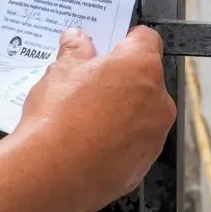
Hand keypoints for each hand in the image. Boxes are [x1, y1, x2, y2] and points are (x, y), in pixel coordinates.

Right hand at [16, 26, 175, 211]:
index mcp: (140, 67)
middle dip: (120, 77)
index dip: (125, 39)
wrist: (52, 173)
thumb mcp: (59, 72)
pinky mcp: (144, 163)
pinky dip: (117, 138)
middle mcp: (157, 100)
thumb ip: (74, 51)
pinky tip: (88, 140)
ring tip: (85, 116)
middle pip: (145, 77)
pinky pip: (134, 141)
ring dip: (121, 109)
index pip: (146, 38)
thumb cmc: (58, 119)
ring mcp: (154, 135)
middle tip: (88, 82)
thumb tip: (76, 40)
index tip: (109, 45)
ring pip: (141, 111)